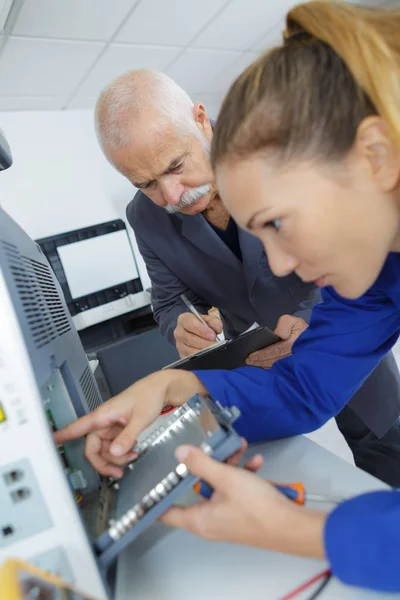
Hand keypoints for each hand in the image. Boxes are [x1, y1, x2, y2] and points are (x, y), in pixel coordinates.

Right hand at [54, 370, 206, 477]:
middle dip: (104, 462)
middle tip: (118, 471)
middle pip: (92, 448)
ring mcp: (111, 427)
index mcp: (103, 415)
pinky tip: (133, 452)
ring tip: (133, 457)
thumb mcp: (141, 417)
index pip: (77, 427)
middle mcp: (103, 422)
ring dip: (116, 459)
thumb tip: (115, 452)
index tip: (50, 443)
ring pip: (104, 450)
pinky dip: (122, 453)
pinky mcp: (119, 430)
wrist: (161, 389)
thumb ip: (128, 436)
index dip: (63, 436)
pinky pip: (114, 447)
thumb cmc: (149, 395)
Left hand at [161, 445, 325, 557]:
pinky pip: (235, 490)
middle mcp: (210, 521)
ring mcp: (227, 517)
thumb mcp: (226, 478)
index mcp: (199, 519)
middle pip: (196, 490)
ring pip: (219, 486)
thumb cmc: (257, 508)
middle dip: (203, 466)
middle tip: (204, 448)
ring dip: (227, 465)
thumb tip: (179, 453)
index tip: (149, 483)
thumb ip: (201, 464)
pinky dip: (242, 474)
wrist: (292, 525)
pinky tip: (254, 461)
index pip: (166, 513)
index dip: (155, 499)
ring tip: (238, 448)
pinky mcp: (243, 512)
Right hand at [174, 312, 222, 357]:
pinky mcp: (182, 354)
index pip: (190, 324)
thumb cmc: (203, 326)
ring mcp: (179, 344)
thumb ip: (214, 321)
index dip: (202, 330)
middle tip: (214, 343)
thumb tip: (217, 328)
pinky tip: (207, 354)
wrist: (198, 334)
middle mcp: (179, 332)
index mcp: (184, 319)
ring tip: (212, 348)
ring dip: (203, 350)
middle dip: (204, 342)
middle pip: (189, 338)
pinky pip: (190, 358)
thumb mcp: (209, 320)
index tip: (212, 335)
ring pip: (189, 350)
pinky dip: (200, 357)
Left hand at [246, 315, 307, 368]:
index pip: (275, 351)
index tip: (251, 356)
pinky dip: (270, 369)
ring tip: (253, 365)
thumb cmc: (302, 329)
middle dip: (260, 362)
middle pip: (274, 361)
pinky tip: (263, 368)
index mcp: (293, 344)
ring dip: (263, 366)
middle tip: (248, 362)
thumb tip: (277, 335)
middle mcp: (293, 356)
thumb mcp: (294, 321)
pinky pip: (281, 369)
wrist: (317, 339)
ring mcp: (294, 362)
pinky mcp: (294, 366)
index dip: (262, 354)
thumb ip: (283, 325)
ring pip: (276, 366)